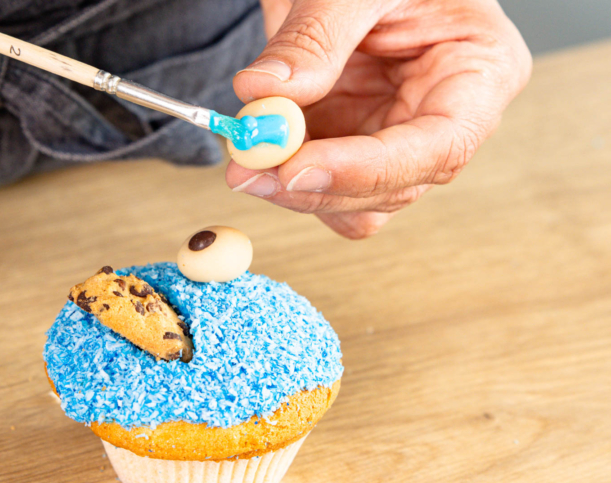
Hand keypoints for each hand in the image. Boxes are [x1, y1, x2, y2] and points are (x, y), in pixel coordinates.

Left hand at [228, 0, 530, 238]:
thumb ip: (315, 38)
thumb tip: (264, 91)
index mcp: (480, 73)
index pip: (438, 146)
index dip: (366, 169)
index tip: (297, 169)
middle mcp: (441, 118)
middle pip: (390, 187)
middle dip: (315, 186)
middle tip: (247, 169)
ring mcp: (395, 136)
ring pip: (352, 201)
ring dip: (294, 189)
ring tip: (245, 153)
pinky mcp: (352, 142)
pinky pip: (320, 184)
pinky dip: (282, 175)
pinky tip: (256, 151)